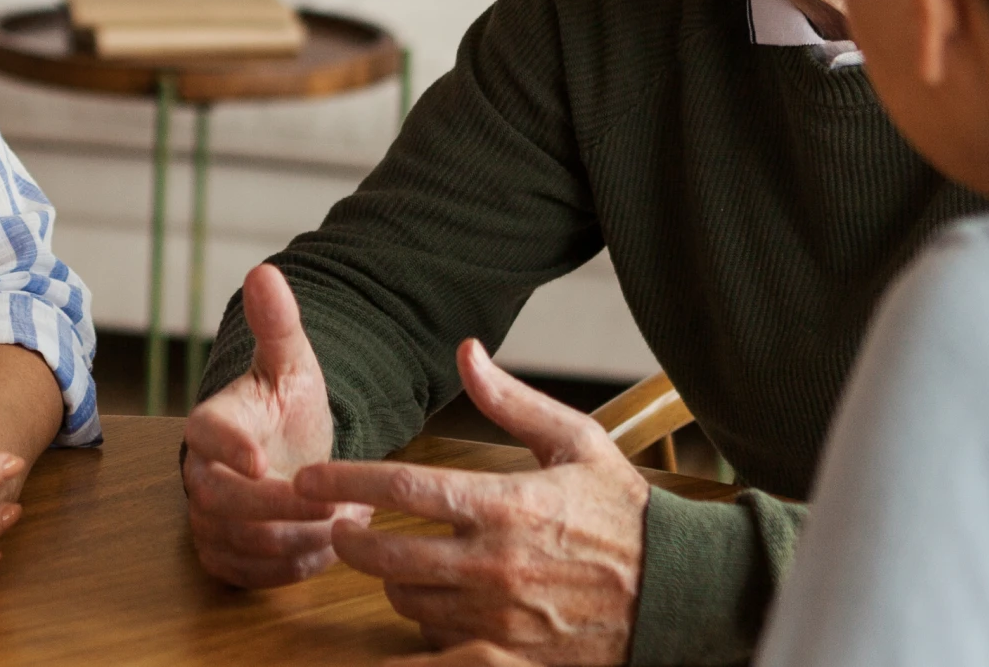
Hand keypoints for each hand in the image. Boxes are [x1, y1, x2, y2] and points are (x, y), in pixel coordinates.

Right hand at [183, 264, 363, 586]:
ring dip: (296, 538)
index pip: (202, 434)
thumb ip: (278, 324)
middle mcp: (198, 473)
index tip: (263, 461)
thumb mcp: (293, 363)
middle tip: (337, 503)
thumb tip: (264, 272)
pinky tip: (326, 548)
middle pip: (219, 500)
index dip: (228, 449)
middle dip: (281, 507)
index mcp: (210, 421)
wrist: (291, 452)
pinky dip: (289, 569)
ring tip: (345, 521)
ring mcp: (206, 517)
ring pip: (238, 542)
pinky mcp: (222, 555)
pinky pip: (247, 574)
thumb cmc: (288, 406)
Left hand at [299, 339, 647, 665]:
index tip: (306, 479)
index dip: (345, 481)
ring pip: (410, 603)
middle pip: (388, 556)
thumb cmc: (625, 510)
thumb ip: (511, 401)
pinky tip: (406, 630)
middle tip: (339, 528)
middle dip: (351, 542)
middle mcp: (496, 565)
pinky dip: (416, 645)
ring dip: (393, 584)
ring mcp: (502, 619)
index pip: (403, 488)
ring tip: (399, 566)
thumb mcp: (576, 441)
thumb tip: (467, 352)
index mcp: (506, 505)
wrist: (682, 590)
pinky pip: (439, 658)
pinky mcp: (513, 659)